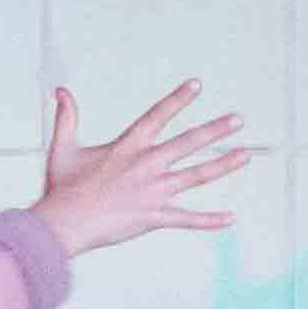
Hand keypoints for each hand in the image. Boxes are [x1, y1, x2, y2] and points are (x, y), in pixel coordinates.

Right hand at [34, 81, 250, 258]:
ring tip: (247, 155)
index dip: (178, 99)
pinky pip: (187, 219)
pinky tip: (231, 218)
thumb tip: (60, 91)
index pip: (157, 116)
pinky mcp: (154, 217)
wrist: (63, 224)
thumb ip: (67, 118)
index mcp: (127, 146)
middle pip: (188, 142)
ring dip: (224, 164)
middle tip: (239, 119)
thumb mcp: (63, 148)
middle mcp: (146, 165)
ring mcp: (153, 191)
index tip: (197, 85)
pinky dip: (209, 220)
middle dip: (216, 129)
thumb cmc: (62, 188)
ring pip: (197, 175)